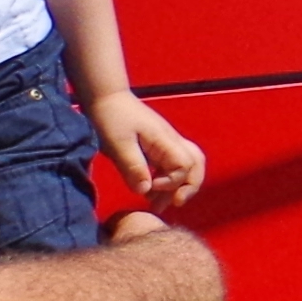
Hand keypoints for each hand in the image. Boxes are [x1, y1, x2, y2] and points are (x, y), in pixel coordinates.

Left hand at [91, 90, 209, 210]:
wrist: (105, 96)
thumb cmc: (110, 117)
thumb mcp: (118, 144)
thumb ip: (133, 167)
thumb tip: (146, 192)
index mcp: (164, 140)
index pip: (184, 166)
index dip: (171, 182)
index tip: (150, 189)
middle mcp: (171, 141)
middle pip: (196, 164)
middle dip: (189, 186)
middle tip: (174, 203)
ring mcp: (165, 142)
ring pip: (187, 165)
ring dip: (177, 186)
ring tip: (158, 204)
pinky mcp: (157, 144)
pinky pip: (172, 164)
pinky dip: (167, 179)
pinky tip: (150, 190)